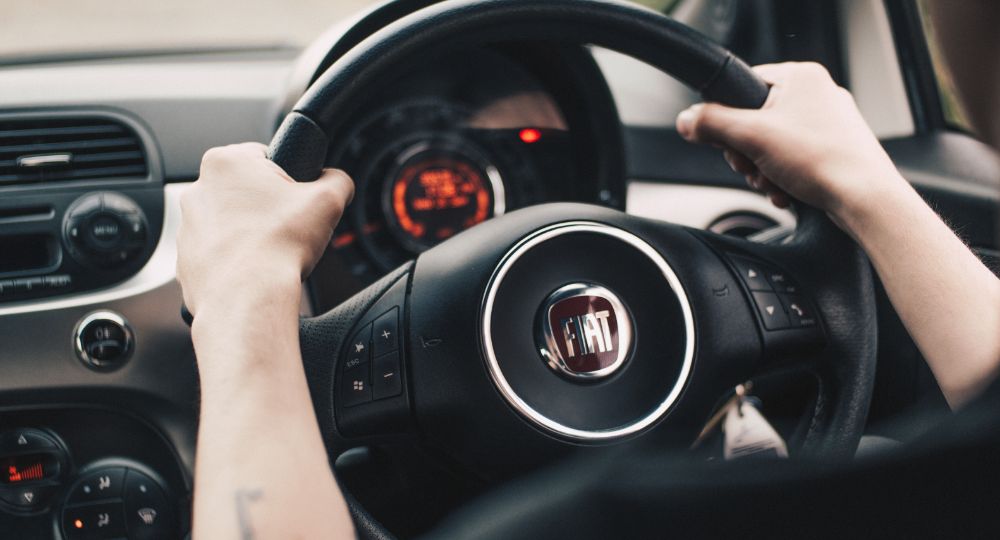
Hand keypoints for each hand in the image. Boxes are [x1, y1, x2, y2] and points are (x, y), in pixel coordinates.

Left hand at [177, 143, 352, 316]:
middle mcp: (198, 189)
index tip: (298, 200)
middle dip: (269, 206)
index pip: (265, 156)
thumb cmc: (278, 247)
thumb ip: (337, 179)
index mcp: (226, 162)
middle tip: (290, 227)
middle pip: (247, 190)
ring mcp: (187, 226)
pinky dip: (236, 259)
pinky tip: (255, 269)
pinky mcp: (185, 258)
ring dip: (251, 232)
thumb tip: (336, 180)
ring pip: (231, 222)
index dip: (289, 179)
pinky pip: (218, 252)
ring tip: (273, 251)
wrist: (247, 299)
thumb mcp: (328, 200)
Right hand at [676, 62, 903, 218]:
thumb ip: (712, 124)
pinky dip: (781, 177)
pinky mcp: (831, 148)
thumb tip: (686, 120)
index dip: (727, 117)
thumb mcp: (752, 137)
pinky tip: (785, 191)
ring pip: (770, 143)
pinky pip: (791, 158)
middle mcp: (816, 93)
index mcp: (800, 77)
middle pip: (754, 119)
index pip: (742, 86)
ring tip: (773, 182)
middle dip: (747, 153)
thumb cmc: (821, 160)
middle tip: (753, 166)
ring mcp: (826, 122)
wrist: (864, 199)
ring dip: (762, 169)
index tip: (729, 141)